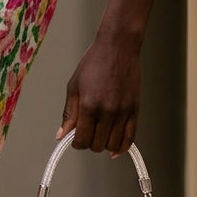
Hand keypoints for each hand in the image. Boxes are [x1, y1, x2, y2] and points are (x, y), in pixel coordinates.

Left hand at [55, 33, 141, 155]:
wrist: (118, 47)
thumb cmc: (94, 63)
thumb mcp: (74, 86)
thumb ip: (68, 113)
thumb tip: (61, 135)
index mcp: (89, 105)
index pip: (81, 139)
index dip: (75, 143)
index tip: (74, 138)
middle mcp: (107, 111)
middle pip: (96, 145)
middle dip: (88, 143)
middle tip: (86, 132)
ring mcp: (123, 112)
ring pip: (112, 144)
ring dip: (103, 144)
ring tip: (99, 134)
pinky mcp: (135, 110)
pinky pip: (130, 138)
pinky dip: (121, 147)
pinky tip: (114, 149)